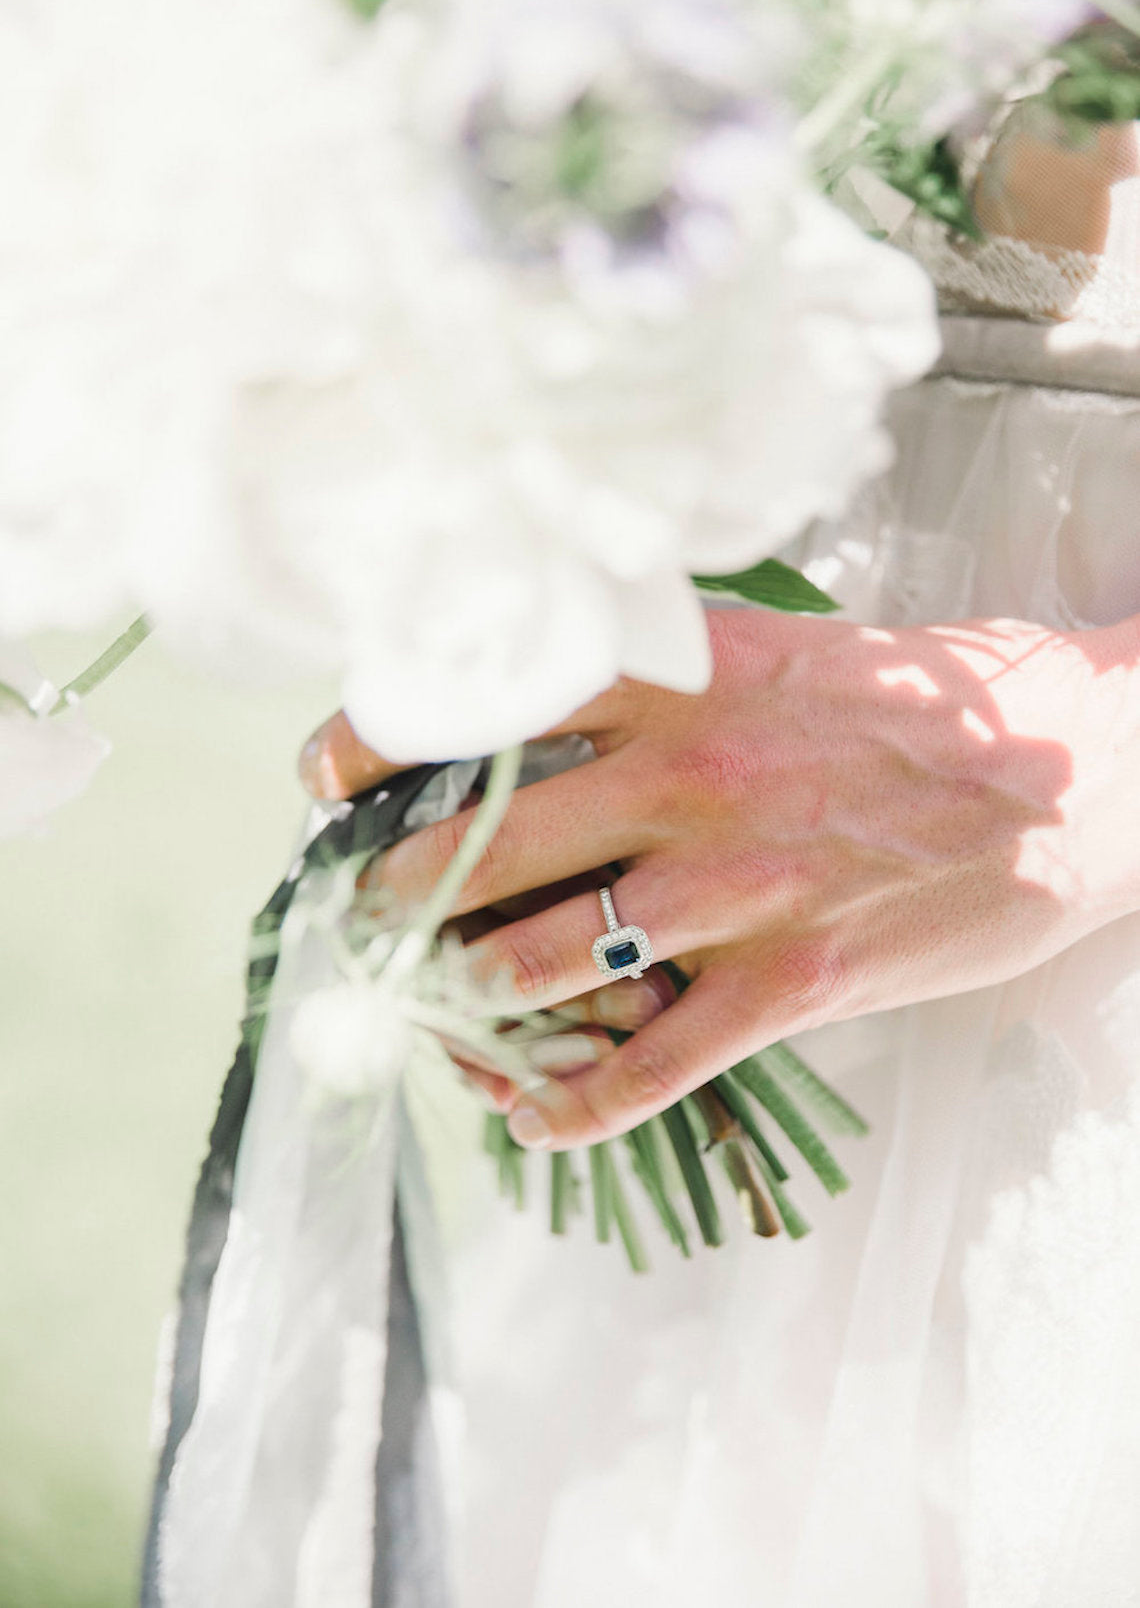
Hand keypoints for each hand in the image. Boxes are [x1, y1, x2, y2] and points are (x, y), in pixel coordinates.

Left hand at [300, 605, 1139, 1149]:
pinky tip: (528, 1117)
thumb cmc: (918, 708)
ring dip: (460, 999)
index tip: (324, 774)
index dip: (376, 739)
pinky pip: (648, 1069)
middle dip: (391, 891)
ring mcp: (736, 887)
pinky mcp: (792, 981)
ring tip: (428, 1010)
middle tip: (357, 914)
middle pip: (481, 844)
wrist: (1075, 774)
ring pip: (536, 961)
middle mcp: (687, 778)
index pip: (486, 699)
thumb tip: (542, 684)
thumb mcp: (781, 650)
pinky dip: (571, 1107)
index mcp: (678, 683)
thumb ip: (663, 666)